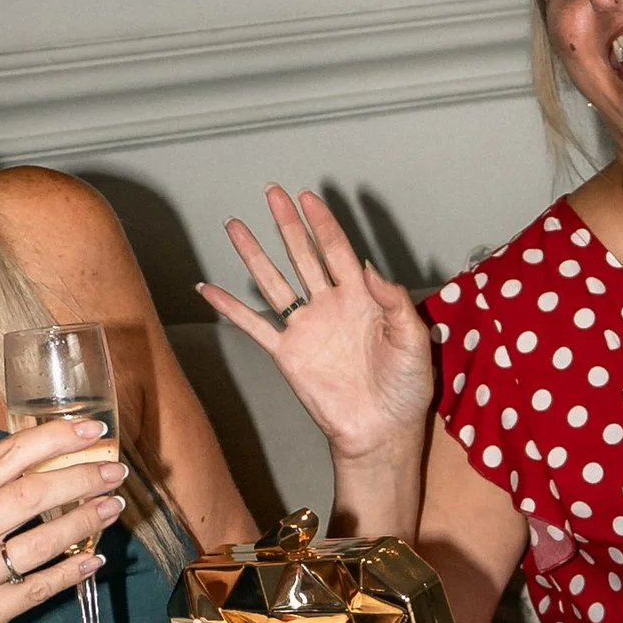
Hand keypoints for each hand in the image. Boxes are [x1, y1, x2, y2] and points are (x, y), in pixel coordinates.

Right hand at [0, 417, 126, 622]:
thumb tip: (58, 456)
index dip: (53, 439)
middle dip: (80, 479)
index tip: (91, 431)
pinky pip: (40, 588)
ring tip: (113, 507)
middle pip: (29, 496)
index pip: (5, 457)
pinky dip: (72, 571)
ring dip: (85, 522)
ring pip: (41, 543)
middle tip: (115, 473)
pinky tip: (95, 558)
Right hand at [199, 187, 435, 460]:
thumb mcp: (413, 341)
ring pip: (274, 282)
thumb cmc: (405, 388)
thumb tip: (368, 266)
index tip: (308, 197)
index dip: (322, 223)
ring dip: (254, 254)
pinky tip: (209, 289)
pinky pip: (254, 325)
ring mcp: (306, 328)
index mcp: (362, 298)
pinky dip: (230, 307)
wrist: (382, 430)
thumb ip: (394, 302)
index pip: (337, 250)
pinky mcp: (288, 354)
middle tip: (272, 192)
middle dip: (287, 223)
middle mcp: (330, 306)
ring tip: (235, 225)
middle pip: (302, 255)